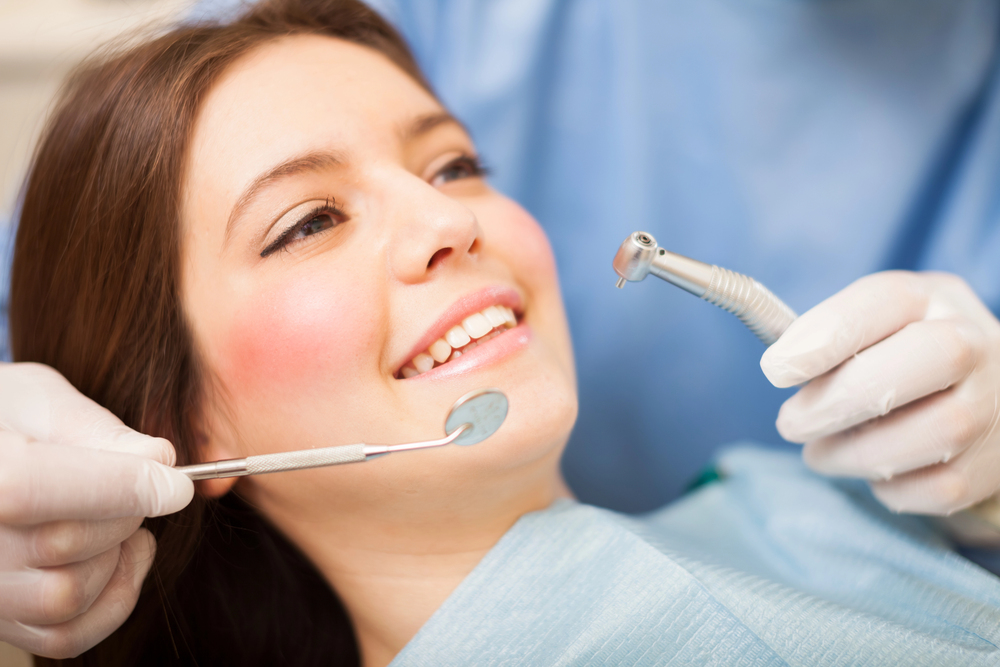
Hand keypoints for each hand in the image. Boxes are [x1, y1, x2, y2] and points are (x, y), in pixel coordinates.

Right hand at [0, 363, 193, 657]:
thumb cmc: (7, 417)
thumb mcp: (40, 401)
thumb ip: (97, 429)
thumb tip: (160, 458)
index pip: (33, 489)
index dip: (117, 486)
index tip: (177, 484)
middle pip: (62, 544)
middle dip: (123, 512)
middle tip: (137, 482)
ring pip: (65, 597)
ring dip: (115, 557)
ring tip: (118, 517)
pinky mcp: (1, 620)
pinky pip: (67, 635)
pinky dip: (112, 599)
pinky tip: (118, 555)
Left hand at [760, 271, 999, 515]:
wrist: (979, 402)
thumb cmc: (900, 360)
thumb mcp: (870, 328)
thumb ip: (829, 338)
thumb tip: (782, 367)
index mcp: (933, 299)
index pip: (890, 298)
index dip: (828, 334)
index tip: (776, 370)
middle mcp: (978, 344)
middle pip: (929, 359)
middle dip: (841, 400)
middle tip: (790, 423)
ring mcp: (995, 406)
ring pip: (936, 432)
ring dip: (856, 452)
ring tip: (819, 451)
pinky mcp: (993, 467)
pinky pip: (940, 487)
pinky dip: (892, 487)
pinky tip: (870, 471)